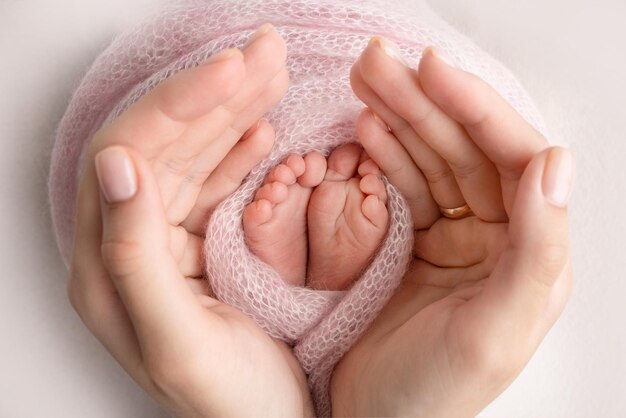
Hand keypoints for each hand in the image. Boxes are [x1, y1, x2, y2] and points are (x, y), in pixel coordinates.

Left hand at [67, 26, 313, 416]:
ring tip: (271, 72)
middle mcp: (130, 245)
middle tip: (264, 53)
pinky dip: (239, 148)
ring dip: (232, 110)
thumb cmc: (227, 405)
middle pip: (163, 144)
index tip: (231, 71)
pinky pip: (214, 182)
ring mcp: (168, 241)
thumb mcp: (176, 343)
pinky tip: (259, 128)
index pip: (129, 155)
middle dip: (214, 92)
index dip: (178, 105)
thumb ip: (134, 258)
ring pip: (193, 155)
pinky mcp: (202, 244)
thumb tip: (116, 163)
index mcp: (108, 267)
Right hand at [331, 40, 573, 415]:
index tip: (432, 71)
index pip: (512, 159)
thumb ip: (537, 250)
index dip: (474, 109)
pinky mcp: (414, 242)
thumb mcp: (495, 333)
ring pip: (429, 158)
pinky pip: (402, 185)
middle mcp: (499, 237)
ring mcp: (454, 236)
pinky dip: (383, 153)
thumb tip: (556, 162)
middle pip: (463, 149)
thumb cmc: (435, 394)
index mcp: (531, 255)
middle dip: (421, 101)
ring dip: (397, 117)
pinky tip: (365, 129)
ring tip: (363, 81)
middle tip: (377, 60)